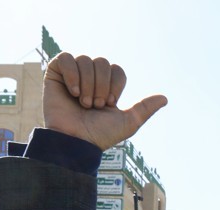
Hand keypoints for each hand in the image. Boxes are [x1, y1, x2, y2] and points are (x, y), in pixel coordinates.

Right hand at [43, 52, 167, 149]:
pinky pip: (65, 58)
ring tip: (83, 103)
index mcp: (106, 87)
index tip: (110, 104)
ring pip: (85, 60)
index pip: (117, 70)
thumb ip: (145, 109)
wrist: (75, 141)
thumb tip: (165, 98)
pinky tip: (73, 91)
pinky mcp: (54, 74)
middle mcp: (90, 79)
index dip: (115, 85)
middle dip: (102, 85)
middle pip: (103, 62)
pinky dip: (72, 73)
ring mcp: (72, 76)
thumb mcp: (128, 122)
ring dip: (88, 83)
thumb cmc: (100, 135)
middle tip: (95, 105)